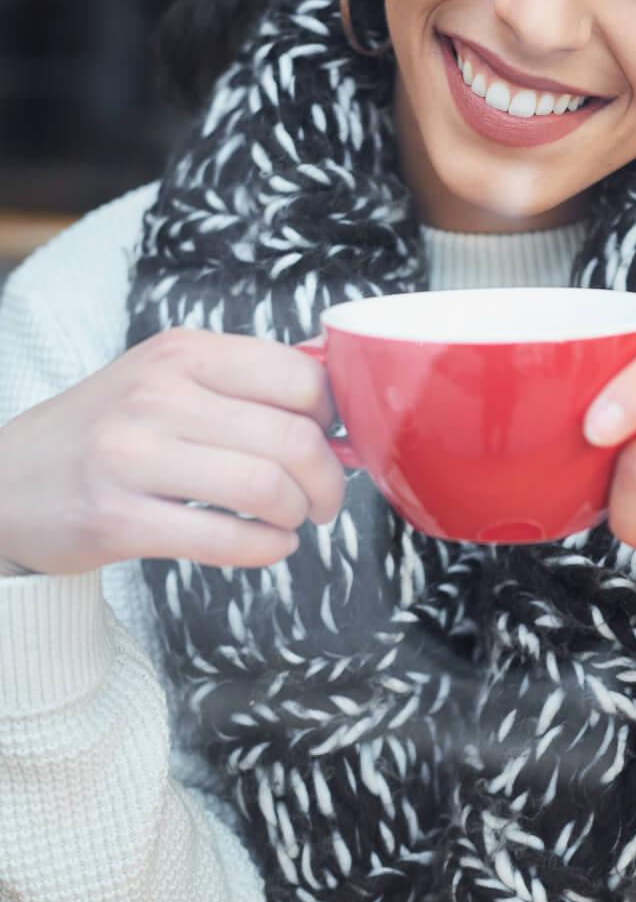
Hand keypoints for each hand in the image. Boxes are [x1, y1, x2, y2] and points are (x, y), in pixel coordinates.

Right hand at [0, 330, 344, 575]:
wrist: (5, 483)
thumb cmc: (104, 432)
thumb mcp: (162, 378)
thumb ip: (239, 385)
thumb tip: (335, 411)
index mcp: (180, 353)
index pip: (299, 376)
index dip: (333, 417)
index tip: (332, 440)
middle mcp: (156, 396)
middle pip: (293, 438)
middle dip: (328, 479)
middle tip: (325, 498)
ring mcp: (132, 457)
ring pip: (266, 488)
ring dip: (299, 515)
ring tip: (295, 521)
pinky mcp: (117, 520)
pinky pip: (226, 539)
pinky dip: (267, 549)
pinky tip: (269, 545)